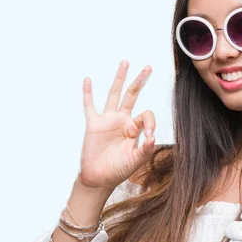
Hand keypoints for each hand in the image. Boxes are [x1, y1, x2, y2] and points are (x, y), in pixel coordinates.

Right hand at [77, 60, 156, 189]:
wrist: (98, 178)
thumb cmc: (118, 170)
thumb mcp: (135, 162)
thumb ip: (145, 150)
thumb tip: (153, 137)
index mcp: (135, 128)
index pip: (146, 115)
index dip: (151, 122)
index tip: (150, 136)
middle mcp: (122, 120)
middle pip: (132, 95)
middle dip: (140, 81)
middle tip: (149, 67)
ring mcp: (108, 120)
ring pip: (114, 94)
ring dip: (119, 78)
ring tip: (125, 62)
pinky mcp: (93, 124)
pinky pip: (90, 106)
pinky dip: (88, 93)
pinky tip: (88, 80)